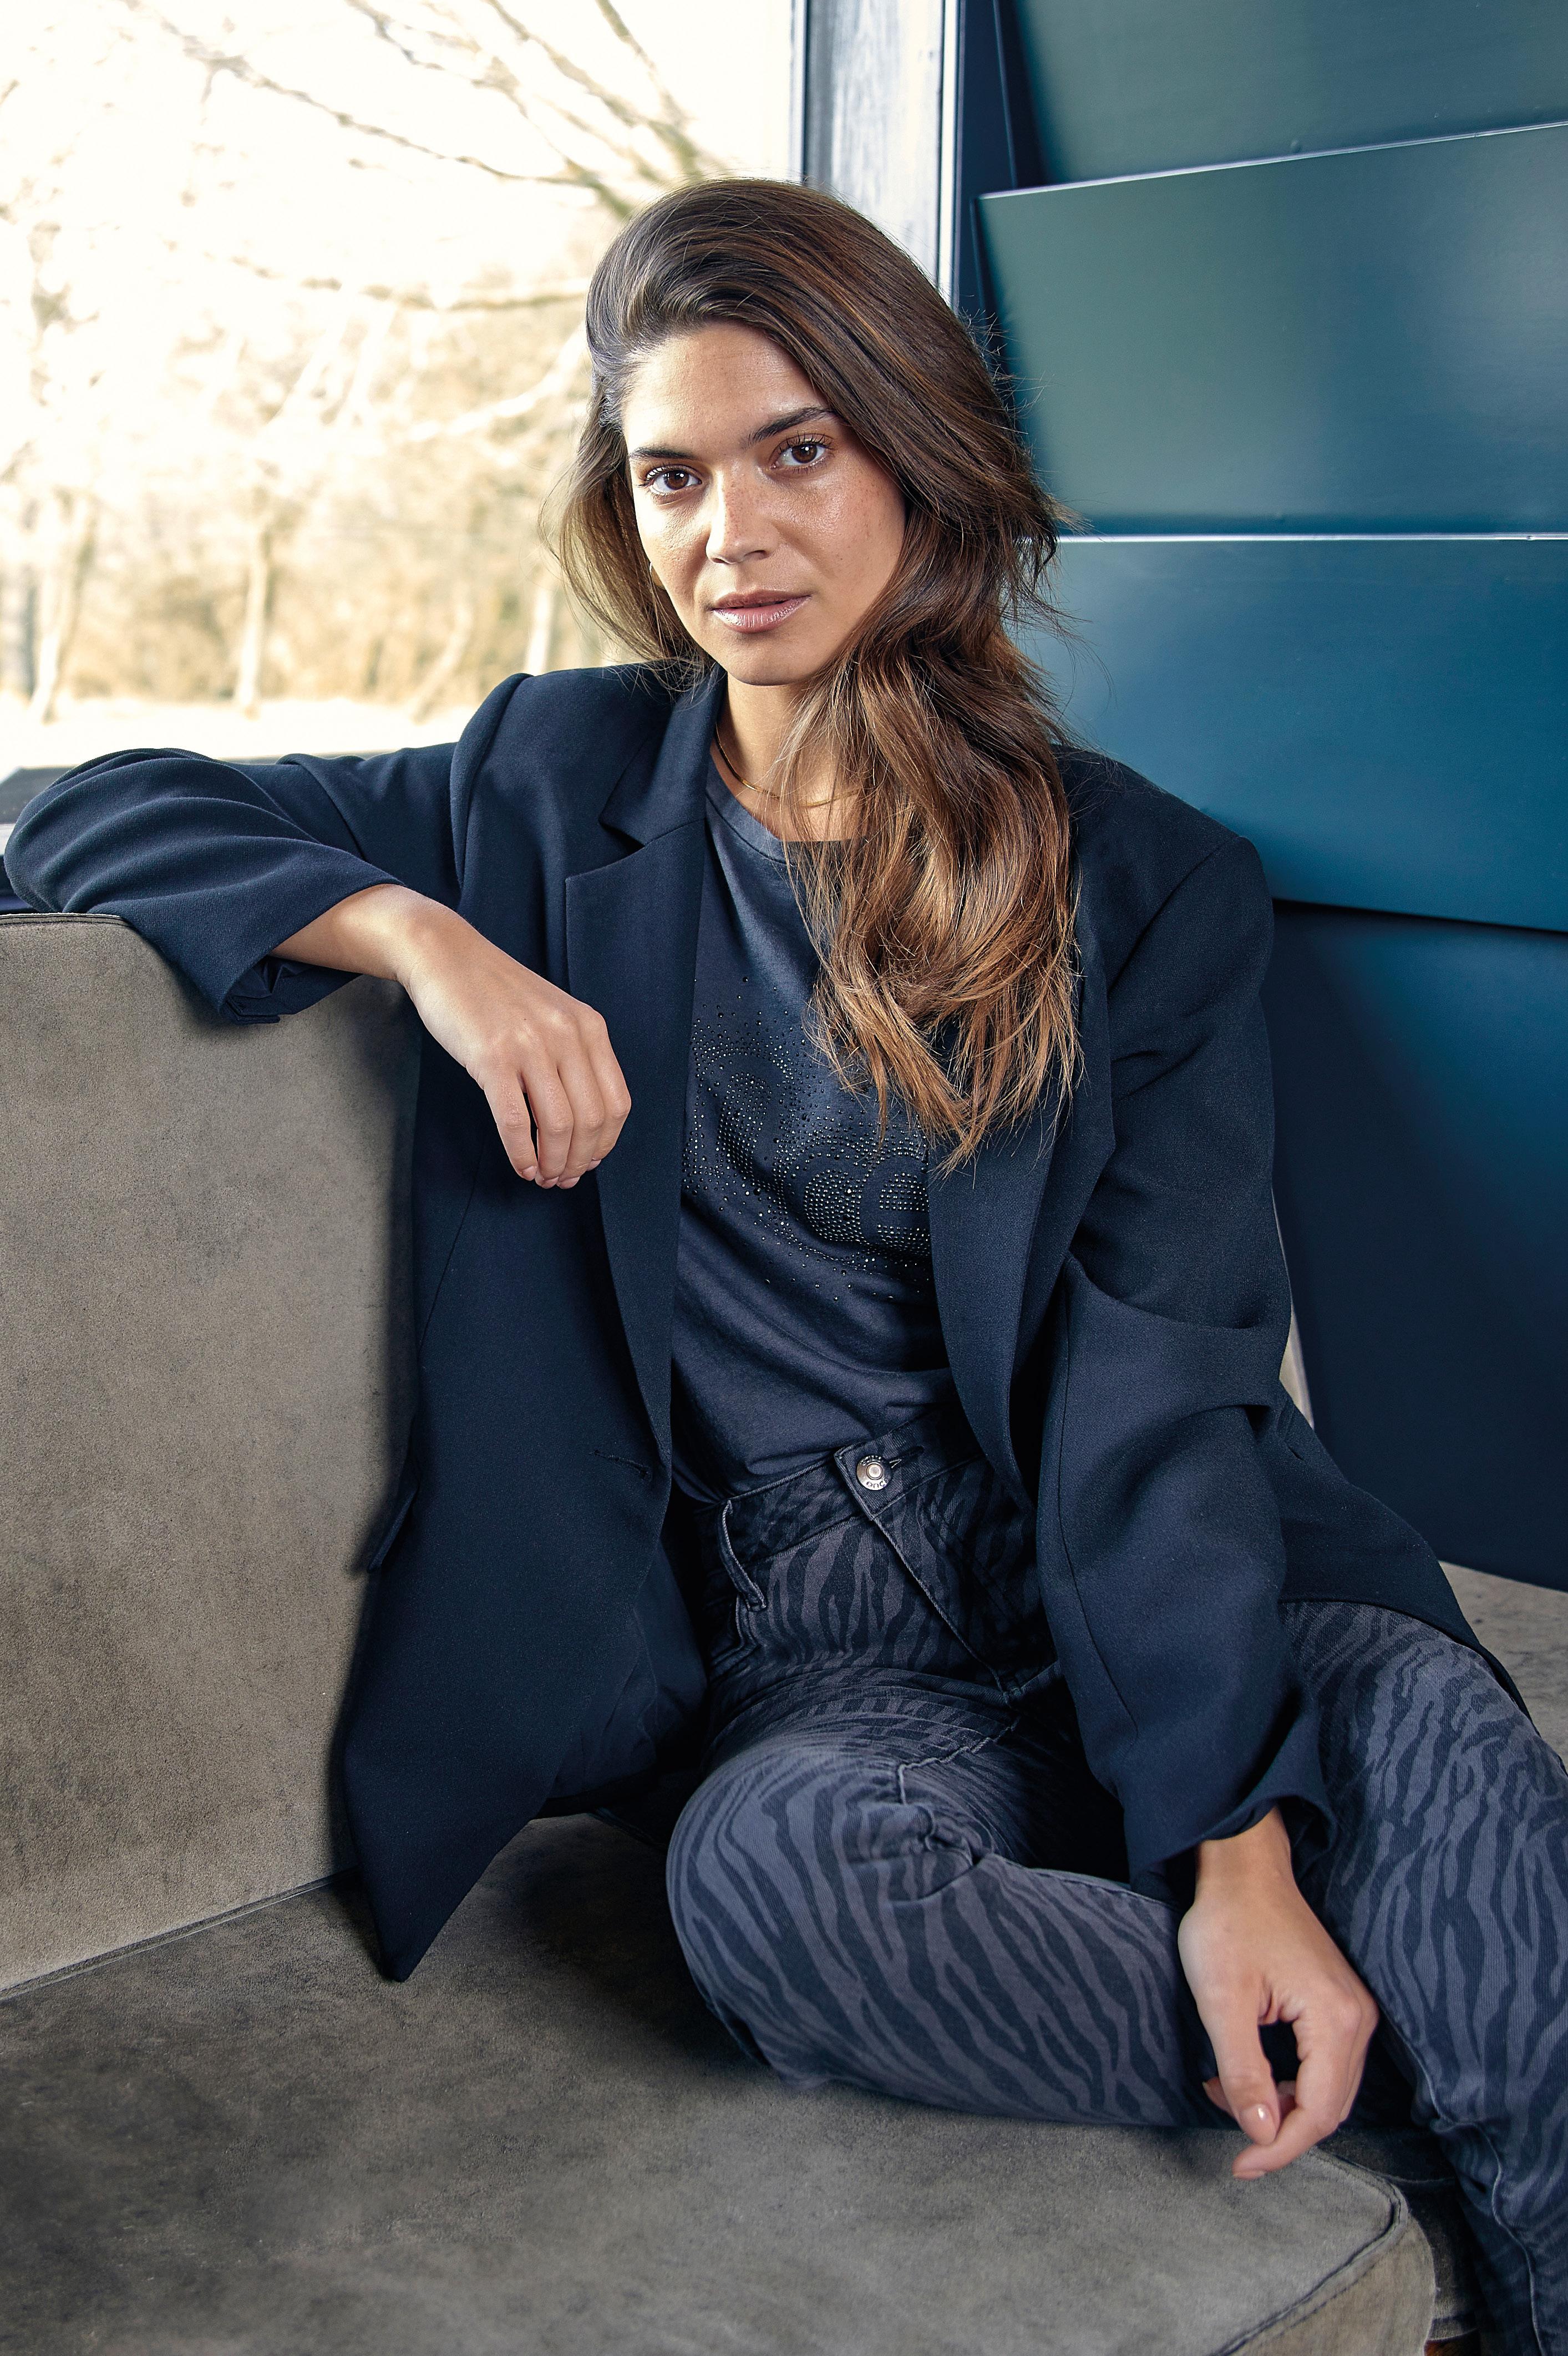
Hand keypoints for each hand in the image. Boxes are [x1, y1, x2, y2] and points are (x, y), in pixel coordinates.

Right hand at [274, 885, 630, 1186]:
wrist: (446, 956)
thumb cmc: (496, 993)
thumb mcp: (553, 1015)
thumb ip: (573, 1057)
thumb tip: (581, 1124)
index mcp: (589, 1027)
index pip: (616, 1102)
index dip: (605, 1143)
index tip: (588, 1161)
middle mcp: (567, 1035)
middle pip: (592, 1120)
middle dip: (580, 1160)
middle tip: (563, 1178)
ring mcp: (531, 1046)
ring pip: (559, 1125)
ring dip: (554, 1162)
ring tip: (542, 1176)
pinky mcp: (492, 1057)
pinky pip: (516, 1120)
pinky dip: (522, 1152)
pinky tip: (521, 1165)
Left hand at [1177, 1807, 1377, 2179]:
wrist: (1242, 1868)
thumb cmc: (1228, 1923)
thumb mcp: (1223, 2001)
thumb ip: (1243, 2070)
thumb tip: (1262, 2132)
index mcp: (1336, 2019)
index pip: (1319, 2112)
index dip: (1280, 2148)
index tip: (1240, 2167)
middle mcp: (1357, 2018)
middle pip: (1330, 2107)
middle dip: (1281, 2133)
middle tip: (1234, 2145)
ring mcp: (1352, 2010)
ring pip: (1326, 2089)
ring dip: (1281, 2107)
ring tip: (1227, 2095)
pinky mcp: (1337, 2004)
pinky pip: (1322, 2065)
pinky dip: (1287, 2083)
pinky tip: (1248, 2075)